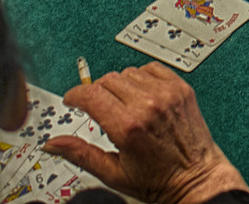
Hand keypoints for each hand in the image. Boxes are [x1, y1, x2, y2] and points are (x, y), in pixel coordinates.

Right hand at [42, 63, 248, 203]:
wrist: (196, 178)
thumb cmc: (157, 180)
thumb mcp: (112, 173)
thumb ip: (80, 154)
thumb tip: (53, 144)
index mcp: (128, 126)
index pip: (91, 94)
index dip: (75, 95)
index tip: (72, 100)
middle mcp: (148, 105)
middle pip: (108, 80)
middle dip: (96, 92)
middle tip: (98, 109)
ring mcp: (167, 94)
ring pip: (128, 72)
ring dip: (119, 85)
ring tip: (122, 106)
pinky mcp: (181, 88)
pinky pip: (152, 68)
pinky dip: (141, 77)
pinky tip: (141, 95)